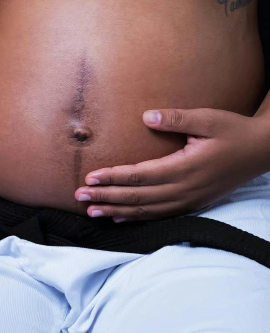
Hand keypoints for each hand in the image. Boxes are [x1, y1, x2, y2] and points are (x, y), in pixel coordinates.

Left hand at [75, 107, 269, 220]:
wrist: (261, 152)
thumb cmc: (233, 131)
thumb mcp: (208, 118)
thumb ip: (177, 118)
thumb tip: (148, 116)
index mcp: (185, 168)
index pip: (140, 175)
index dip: (113, 177)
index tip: (90, 177)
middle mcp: (184, 189)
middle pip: (137, 196)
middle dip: (106, 196)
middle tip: (79, 196)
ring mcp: (188, 200)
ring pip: (146, 210)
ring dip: (117, 210)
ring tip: (92, 210)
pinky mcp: (192, 204)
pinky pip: (159, 215)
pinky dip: (137, 217)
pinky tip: (119, 217)